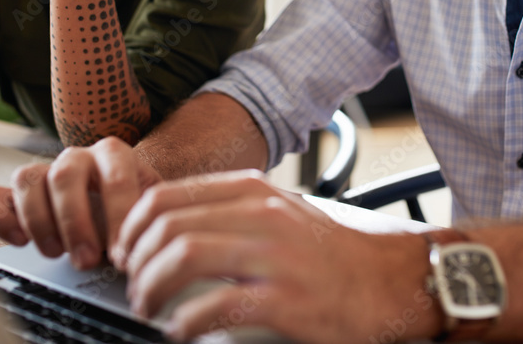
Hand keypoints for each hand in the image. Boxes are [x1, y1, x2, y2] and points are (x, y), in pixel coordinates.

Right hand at [0, 137, 162, 269]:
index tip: (122, 254)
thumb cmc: (132, 211)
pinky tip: (19, 241)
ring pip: (27, 179)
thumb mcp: (148, 211)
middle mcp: (76, 157)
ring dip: (39, 221)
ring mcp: (45, 171)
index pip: (115, 177)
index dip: (118, 216)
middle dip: (75, 222)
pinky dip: (1, 218)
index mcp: (113, 155)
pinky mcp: (17, 194)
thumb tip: (146, 244)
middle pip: (65, 175)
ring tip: (56, 253)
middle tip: (86, 260)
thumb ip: (148, 220)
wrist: (114, 209)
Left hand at [119, 171, 441, 342]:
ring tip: (146, 308)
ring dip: (151, 288)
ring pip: (183, 257)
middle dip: (136, 262)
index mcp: (256, 192)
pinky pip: (213, 308)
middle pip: (168, 226)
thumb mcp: (285, 212)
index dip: (134, 227)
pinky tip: (179, 331)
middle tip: (132, 286)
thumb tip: (173, 226)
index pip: (168, 196)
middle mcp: (263, 215)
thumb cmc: (336, 253)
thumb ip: (235, 210)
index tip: (127, 252)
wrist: (395, 281)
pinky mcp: (285, 301)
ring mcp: (275, 256)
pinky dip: (183, 322)